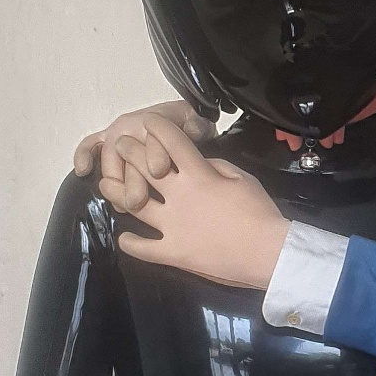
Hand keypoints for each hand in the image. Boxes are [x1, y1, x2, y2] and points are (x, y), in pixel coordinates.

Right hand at [73, 99, 215, 203]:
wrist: (174, 121)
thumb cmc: (185, 128)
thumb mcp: (198, 125)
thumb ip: (197, 128)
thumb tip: (194, 130)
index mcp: (156, 121)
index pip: (154, 139)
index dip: (156, 153)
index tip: (160, 169)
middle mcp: (133, 126)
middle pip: (128, 154)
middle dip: (133, 179)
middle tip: (138, 201)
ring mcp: (116, 134)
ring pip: (109, 158)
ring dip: (114, 182)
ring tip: (122, 205)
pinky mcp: (104, 141)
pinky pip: (89, 145)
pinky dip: (83, 155)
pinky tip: (83, 171)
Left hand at [99, 117, 290, 288]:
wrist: (268, 254)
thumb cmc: (260, 213)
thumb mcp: (243, 178)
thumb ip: (216, 166)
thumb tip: (198, 161)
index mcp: (199, 175)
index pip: (172, 142)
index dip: (157, 128)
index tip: (147, 121)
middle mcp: (179, 196)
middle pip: (144, 168)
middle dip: (129, 151)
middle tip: (120, 145)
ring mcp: (172, 225)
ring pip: (135, 204)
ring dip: (117, 192)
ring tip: (107, 184)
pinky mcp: (173, 252)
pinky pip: (144, 248)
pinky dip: (131, 243)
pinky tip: (124, 238)